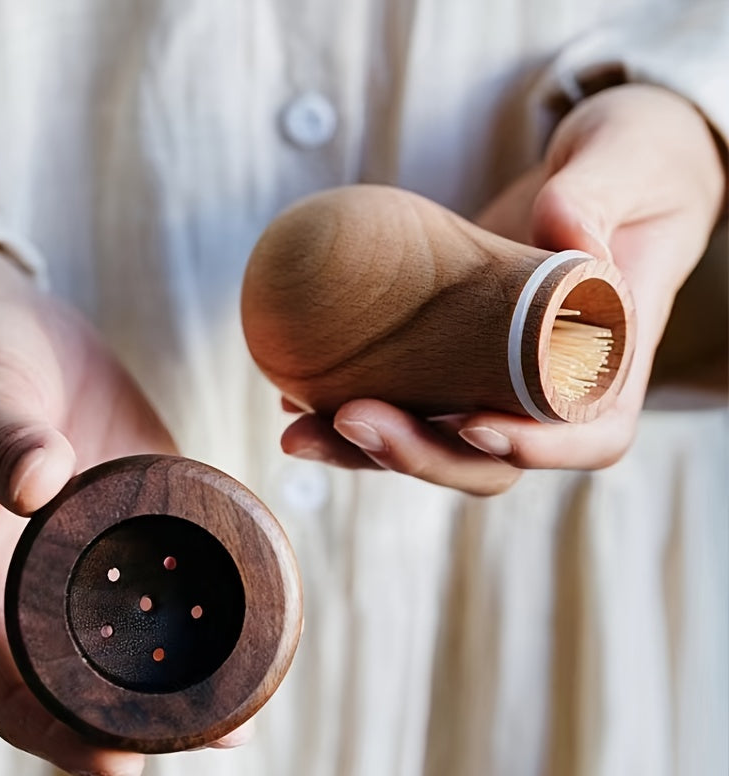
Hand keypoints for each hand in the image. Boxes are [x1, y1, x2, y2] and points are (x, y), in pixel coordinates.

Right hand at [0, 246, 247, 775]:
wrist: (4, 323)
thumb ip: (1, 436)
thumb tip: (37, 479)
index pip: (14, 686)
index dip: (63, 732)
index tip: (126, 762)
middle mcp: (32, 581)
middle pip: (87, 676)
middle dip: (148, 714)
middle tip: (223, 731)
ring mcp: (88, 550)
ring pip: (133, 631)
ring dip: (186, 666)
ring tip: (251, 690)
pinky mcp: (129, 511)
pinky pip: (166, 567)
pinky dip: (200, 596)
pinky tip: (248, 604)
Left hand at [282, 84, 725, 490]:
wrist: (599, 168)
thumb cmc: (634, 165)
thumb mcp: (630, 162)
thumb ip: (597, 198)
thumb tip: (564, 236)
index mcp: (613, 363)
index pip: (584, 436)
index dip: (531, 446)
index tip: (469, 423)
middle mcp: (550, 389)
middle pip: (487, 458)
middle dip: (418, 454)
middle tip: (350, 418)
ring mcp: (494, 379)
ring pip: (433, 441)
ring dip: (364, 447)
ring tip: (298, 427)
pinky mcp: (453, 359)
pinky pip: (404, 400)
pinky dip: (348, 409)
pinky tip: (296, 391)